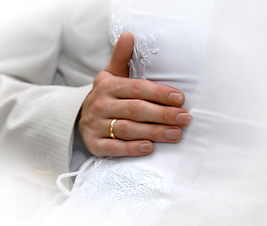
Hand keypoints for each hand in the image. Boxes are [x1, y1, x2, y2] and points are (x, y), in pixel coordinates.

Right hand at [79, 32, 190, 157]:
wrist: (80, 117)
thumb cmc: (105, 96)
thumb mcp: (110, 75)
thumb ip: (121, 57)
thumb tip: (129, 35)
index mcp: (108, 86)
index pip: (137, 88)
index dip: (160, 93)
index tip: (180, 99)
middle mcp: (100, 105)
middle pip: (136, 109)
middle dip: (163, 114)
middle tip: (185, 119)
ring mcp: (96, 126)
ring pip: (127, 129)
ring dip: (153, 132)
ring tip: (175, 134)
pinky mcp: (94, 144)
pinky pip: (113, 148)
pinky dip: (131, 149)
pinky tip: (149, 148)